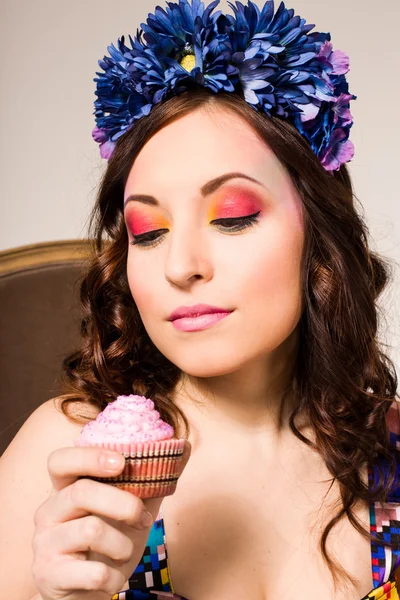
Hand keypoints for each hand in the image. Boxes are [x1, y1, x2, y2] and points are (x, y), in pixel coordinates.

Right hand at [32, 441, 190, 599]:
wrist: (86, 592)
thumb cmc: (108, 543)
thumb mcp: (131, 509)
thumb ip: (153, 478)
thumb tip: (184, 445)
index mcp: (64, 489)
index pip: (60, 460)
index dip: (89, 457)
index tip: (122, 462)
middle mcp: (48, 511)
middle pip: (82, 491)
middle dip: (124, 504)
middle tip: (143, 518)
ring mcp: (45, 544)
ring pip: (91, 530)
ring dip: (123, 544)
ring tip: (124, 552)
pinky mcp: (50, 576)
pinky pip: (94, 571)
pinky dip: (114, 576)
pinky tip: (112, 576)